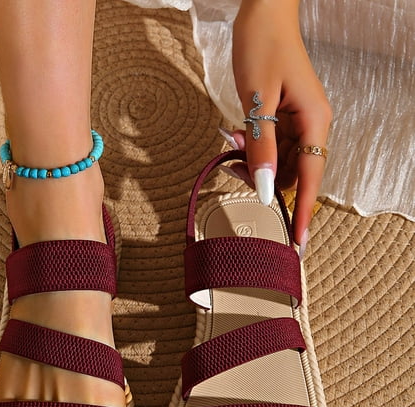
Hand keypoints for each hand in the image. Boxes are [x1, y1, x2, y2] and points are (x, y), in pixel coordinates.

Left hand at [231, 0, 331, 243]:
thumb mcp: (257, 103)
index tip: (297, 243)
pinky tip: (236, 136)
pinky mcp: (283, 119)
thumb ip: (262, 148)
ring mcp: (298, 123)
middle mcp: (312, 125)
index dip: (303, 212)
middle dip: (263, 179)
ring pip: (278, 164)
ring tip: (232, 143)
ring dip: (253, 164)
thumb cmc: (263, 48)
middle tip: (235, 167)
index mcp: (315, 121)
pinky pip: (270, 148)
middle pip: (292, 174)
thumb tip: (266, 190)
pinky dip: (252, 150)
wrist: (263, 14)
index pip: (311, 178)